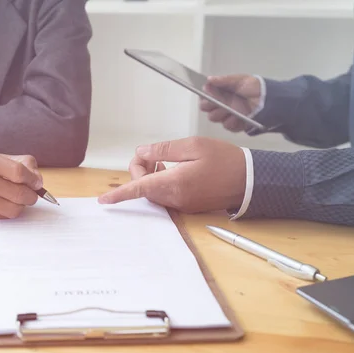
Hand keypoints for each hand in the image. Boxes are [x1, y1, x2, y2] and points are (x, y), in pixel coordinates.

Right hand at [0, 151, 42, 218]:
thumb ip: (14, 163)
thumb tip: (37, 179)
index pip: (18, 172)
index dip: (33, 180)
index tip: (37, 184)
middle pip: (18, 192)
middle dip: (31, 196)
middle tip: (31, 196)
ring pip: (12, 208)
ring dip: (21, 206)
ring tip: (18, 201)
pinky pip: (0, 216)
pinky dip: (7, 212)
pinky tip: (3, 205)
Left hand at [98, 137, 245, 213]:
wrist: (251, 180)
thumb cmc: (225, 159)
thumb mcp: (193, 146)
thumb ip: (164, 149)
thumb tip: (141, 153)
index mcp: (174, 183)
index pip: (139, 188)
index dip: (119, 194)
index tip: (103, 200)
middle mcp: (175, 198)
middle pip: (144, 187)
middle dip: (140, 170)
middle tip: (152, 154)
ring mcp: (182, 204)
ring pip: (154, 192)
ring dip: (151, 176)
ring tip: (164, 160)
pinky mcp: (188, 206)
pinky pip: (166, 195)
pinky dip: (162, 182)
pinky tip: (173, 169)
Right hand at [201, 74, 261, 131]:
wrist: (269, 99)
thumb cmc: (254, 87)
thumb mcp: (240, 80)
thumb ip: (224, 80)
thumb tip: (208, 79)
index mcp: (219, 94)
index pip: (204, 97)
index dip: (203, 97)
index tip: (207, 95)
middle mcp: (220, 105)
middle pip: (205, 108)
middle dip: (210, 105)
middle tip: (218, 102)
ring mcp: (227, 115)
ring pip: (214, 117)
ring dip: (220, 113)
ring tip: (230, 109)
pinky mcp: (234, 125)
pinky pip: (227, 126)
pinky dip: (232, 121)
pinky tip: (239, 117)